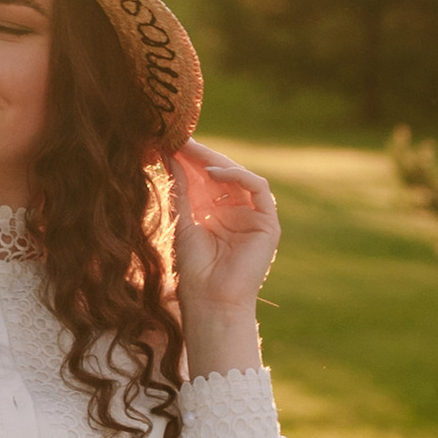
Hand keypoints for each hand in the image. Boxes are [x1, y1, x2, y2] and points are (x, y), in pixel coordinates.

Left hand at [170, 144, 277, 369]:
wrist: (211, 299)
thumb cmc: (194, 268)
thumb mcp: (184, 220)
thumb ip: (181, 188)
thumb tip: (169, 155)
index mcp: (216, 212)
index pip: (205, 177)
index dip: (189, 159)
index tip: (168, 141)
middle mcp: (236, 211)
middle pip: (222, 173)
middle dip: (201, 155)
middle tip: (179, 138)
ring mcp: (253, 216)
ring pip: (240, 176)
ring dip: (216, 160)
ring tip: (192, 151)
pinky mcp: (268, 223)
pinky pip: (259, 188)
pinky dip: (238, 175)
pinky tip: (214, 172)